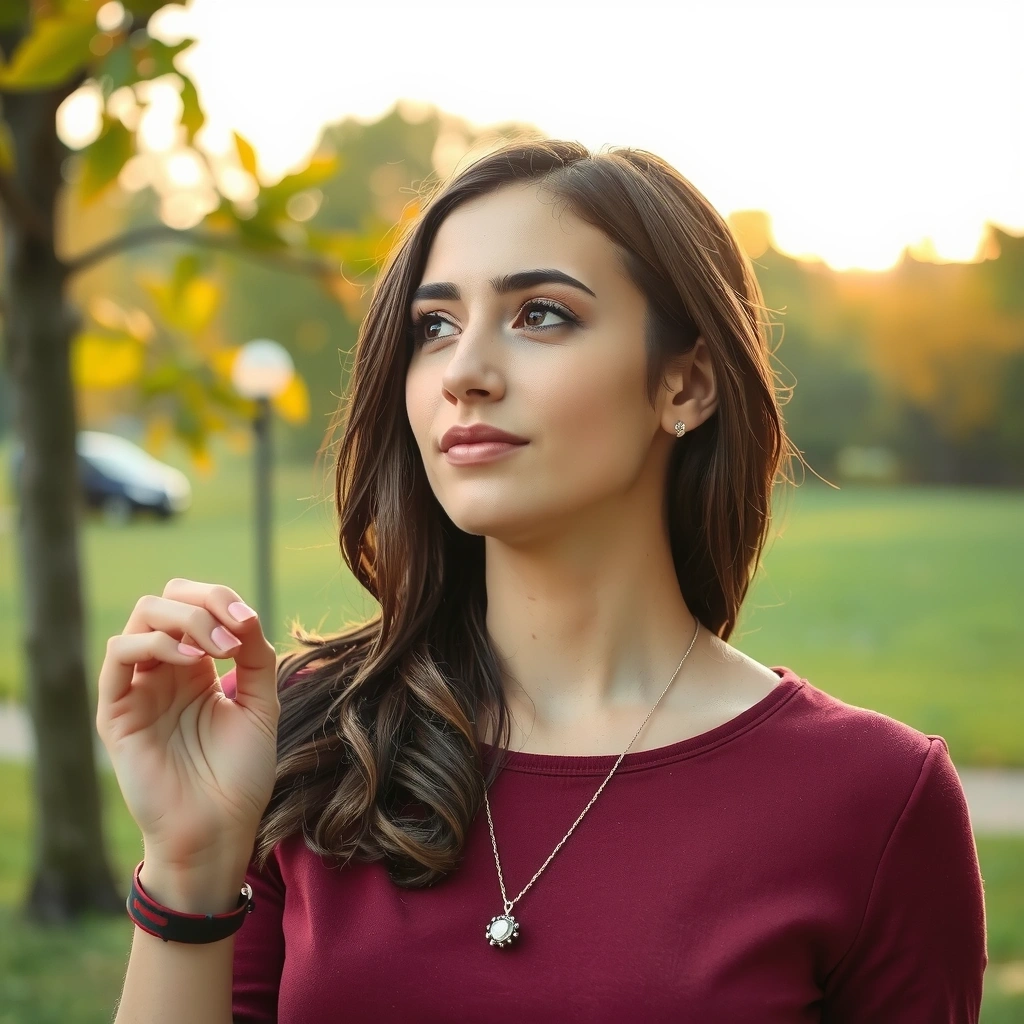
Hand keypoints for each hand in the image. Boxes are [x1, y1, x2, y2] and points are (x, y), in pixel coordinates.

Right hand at [95, 578, 280, 869]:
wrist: (219, 829)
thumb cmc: (241, 774)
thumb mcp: (261, 705)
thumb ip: (256, 657)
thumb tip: (243, 614)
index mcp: (197, 666)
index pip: (194, 604)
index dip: (220, 599)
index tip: (249, 622)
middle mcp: (164, 671)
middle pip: (165, 601)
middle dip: (204, 602)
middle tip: (233, 636)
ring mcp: (138, 688)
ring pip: (142, 617)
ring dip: (184, 619)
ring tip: (218, 650)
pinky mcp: (116, 712)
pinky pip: (117, 656)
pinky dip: (154, 643)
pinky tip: (190, 661)